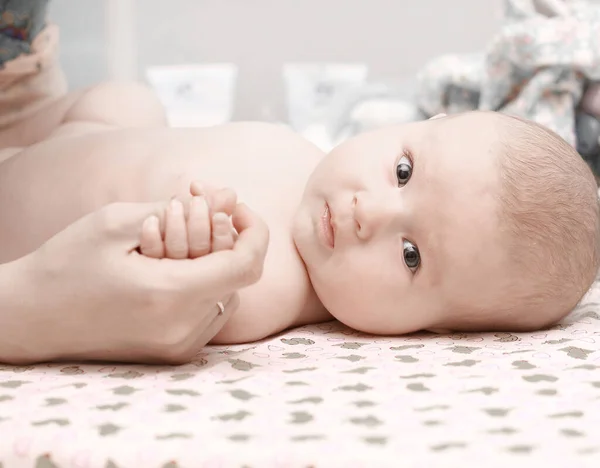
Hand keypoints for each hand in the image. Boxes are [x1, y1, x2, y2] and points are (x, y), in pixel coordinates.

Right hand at [12, 185, 267, 363]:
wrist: (31, 318)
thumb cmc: (67, 264)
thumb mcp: (118, 222)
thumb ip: (182, 209)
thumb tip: (230, 197)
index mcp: (169, 295)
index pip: (246, 264)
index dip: (254, 231)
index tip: (238, 208)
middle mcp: (182, 329)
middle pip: (239, 278)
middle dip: (227, 241)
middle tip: (196, 217)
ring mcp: (179, 347)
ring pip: (229, 295)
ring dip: (215, 264)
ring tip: (176, 246)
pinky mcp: (173, 354)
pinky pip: (211, 314)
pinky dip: (204, 287)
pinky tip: (173, 271)